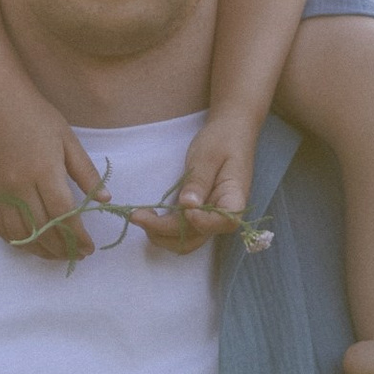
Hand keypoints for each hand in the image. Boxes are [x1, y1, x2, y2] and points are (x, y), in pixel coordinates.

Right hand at [0, 85, 107, 263]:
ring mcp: (1, 192)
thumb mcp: (68, 140)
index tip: (89, 248)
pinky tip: (32, 245)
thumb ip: (86, 172)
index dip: (77, 236)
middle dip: (63, 248)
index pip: (63, 214)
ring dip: (41, 251)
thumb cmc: (37, 117)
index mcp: (44, 171)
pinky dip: (17, 242)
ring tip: (58, 255)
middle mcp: (20, 186)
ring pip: (21, 234)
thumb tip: (105, 199)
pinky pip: (1, 227)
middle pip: (42, 229)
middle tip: (78, 255)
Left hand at [131, 102, 263, 251]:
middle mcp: (223, 215)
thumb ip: (199, 181)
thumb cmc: (222, 140)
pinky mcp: (197, 215)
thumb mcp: (208, 156)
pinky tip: (148, 216)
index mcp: (235, 198)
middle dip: (166, 231)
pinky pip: (181, 231)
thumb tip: (188, 206)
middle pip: (198, 237)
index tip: (184, 210)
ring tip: (139, 216)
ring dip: (161, 235)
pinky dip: (162, 230)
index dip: (203, 222)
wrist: (229, 133)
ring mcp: (209, 218)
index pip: (225, 221)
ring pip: (186, 240)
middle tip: (138, 215)